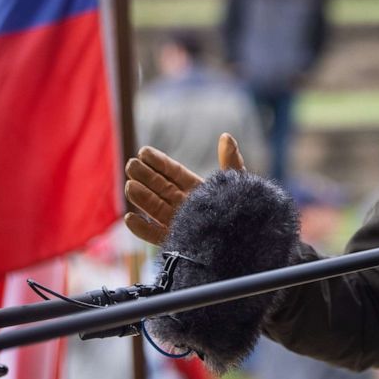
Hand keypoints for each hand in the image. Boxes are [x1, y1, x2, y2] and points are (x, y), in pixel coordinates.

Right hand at [124, 133, 245, 244]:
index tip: (144, 151)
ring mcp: (178, 223)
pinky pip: (154, 235)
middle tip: (131, 164)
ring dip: (141, 198)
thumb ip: (230, 161)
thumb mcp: (237, 183)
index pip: (173, 173)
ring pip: (154, 208)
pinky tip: (130, 218)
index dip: (158, 162)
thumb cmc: (244, 211)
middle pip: (159, 188)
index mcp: (197, 189)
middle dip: (145, 176)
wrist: (247, 242)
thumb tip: (226, 136)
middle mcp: (185, 205)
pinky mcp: (175, 242)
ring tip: (130, 186)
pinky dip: (141, 229)